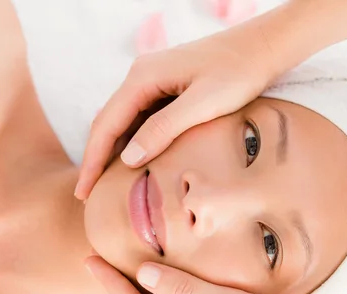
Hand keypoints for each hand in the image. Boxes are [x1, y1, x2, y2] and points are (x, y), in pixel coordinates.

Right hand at [74, 7, 287, 199]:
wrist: (262, 47)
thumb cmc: (238, 73)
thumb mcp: (202, 105)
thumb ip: (163, 129)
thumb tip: (127, 158)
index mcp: (143, 77)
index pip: (106, 124)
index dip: (92, 160)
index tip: (83, 191)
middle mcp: (141, 75)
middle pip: (107, 121)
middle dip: (95, 158)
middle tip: (86, 193)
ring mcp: (153, 79)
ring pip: (122, 119)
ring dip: (111, 149)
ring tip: (103, 182)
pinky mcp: (167, 85)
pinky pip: (140, 115)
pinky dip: (132, 139)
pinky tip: (134, 159)